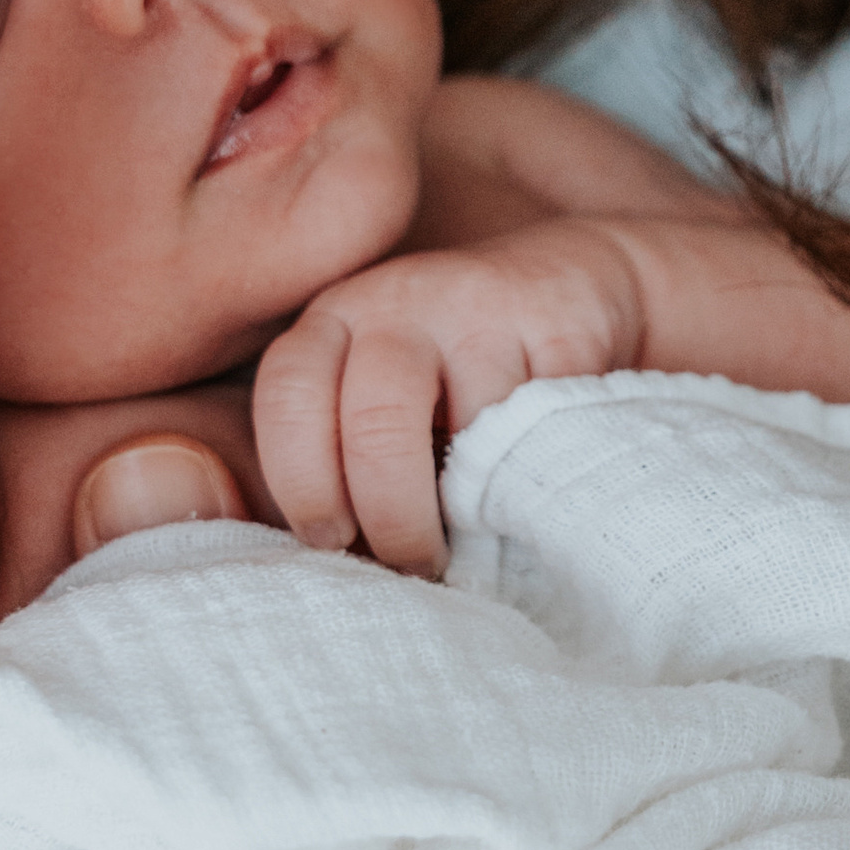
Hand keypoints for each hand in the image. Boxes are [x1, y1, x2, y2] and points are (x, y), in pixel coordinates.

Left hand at [251, 226, 650, 575]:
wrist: (558, 283)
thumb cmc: (445, 373)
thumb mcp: (372, 392)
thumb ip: (339, 458)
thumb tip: (329, 566)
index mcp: (332, 320)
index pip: (289, 399)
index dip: (304, 486)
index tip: (332, 541)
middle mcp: (398, 300)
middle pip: (377, 423)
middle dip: (393, 518)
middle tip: (415, 565)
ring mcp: (483, 305)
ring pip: (474, 430)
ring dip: (478, 505)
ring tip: (479, 534)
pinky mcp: (560, 321)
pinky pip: (547, 426)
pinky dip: (539, 477)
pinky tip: (533, 492)